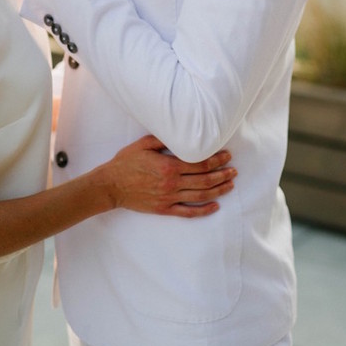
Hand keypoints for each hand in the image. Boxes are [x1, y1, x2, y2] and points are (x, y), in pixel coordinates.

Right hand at [105, 136, 236, 217]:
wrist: (111, 185)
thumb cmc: (126, 162)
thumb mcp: (143, 145)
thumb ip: (163, 140)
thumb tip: (181, 133)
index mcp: (168, 166)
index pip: (199, 163)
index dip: (216, 160)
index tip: (227, 156)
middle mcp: (172, 183)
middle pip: (204, 179)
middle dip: (222, 174)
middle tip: (234, 170)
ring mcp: (169, 198)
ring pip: (200, 195)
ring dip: (218, 190)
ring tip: (230, 185)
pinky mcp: (164, 209)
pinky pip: (188, 212)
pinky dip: (203, 210)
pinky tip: (215, 206)